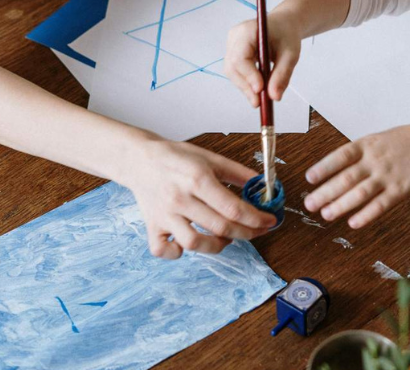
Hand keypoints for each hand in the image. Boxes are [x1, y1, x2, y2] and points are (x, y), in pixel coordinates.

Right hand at [125, 137, 276, 258]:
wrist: (140, 159)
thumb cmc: (176, 158)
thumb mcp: (209, 157)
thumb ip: (237, 173)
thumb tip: (263, 186)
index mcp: (197, 178)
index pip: (233, 208)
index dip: (256, 218)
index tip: (269, 221)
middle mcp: (180, 198)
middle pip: (220, 227)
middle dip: (246, 233)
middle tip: (257, 231)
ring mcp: (164, 215)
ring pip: (194, 243)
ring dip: (217, 246)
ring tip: (226, 238)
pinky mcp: (152, 225)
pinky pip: (163, 250)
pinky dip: (177, 253)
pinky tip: (188, 244)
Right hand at [224, 11, 302, 106]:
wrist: (283, 25)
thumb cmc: (287, 35)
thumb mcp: (290, 54)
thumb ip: (282, 75)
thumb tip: (274, 97)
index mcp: (248, 30)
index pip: (240, 57)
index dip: (248, 75)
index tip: (260, 90)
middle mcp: (235, 37)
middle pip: (232, 66)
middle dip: (246, 86)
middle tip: (259, 103)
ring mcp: (231, 45)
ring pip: (232, 72)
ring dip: (245, 88)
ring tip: (260, 100)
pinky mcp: (233, 53)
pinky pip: (236, 72)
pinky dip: (246, 83)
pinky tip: (257, 91)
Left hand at [303, 124, 409, 228]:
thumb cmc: (405, 140)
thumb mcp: (378, 139)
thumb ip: (359, 153)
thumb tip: (335, 169)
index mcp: (367, 145)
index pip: (340, 156)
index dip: (324, 167)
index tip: (309, 178)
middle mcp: (375, 160)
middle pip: (346, 178)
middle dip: (325, 192)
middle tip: (309, 203)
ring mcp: (387, 175)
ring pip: (360, 193)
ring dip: (341, 205)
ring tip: (326, 214)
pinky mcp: (401, 190)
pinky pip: (381, 204)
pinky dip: (366, 214)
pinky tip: (353, 222)